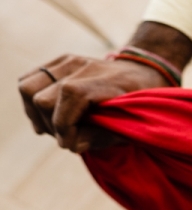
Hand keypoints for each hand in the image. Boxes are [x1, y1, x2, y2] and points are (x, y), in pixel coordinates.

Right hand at [17, 21, 191, 152]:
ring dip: (36, 114)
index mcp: (105, 80)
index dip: (64, 125)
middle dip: (51, 125)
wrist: (141, 76)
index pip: (70, 95)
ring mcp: (67, 61)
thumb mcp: (130, 127)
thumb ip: (102, 136)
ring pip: (28, 87)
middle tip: (67, 138)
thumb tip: (71, 144)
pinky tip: (47, 118)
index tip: (71, 144)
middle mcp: (82, 65)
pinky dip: (31, 102)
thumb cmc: (138, 107)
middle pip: (42, 97)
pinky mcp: (57, 63)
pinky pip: (27, 81)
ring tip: (56, 129)